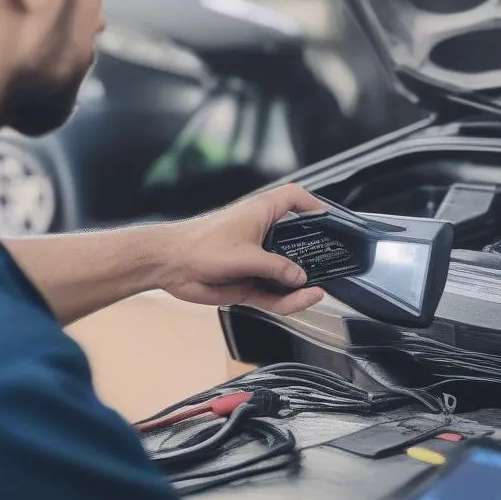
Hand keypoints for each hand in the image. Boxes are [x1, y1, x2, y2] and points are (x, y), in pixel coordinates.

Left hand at [157, 184, 326, 313]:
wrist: (168, 265)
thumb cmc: (199, 246)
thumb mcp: (245, 255)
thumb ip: (276, 268)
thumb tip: (301, 277)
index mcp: (262, 213)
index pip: (295, 199)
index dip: (313, 205)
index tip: (331, 219)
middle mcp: (262, 235)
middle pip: (297, 241)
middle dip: (314, 254)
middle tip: (333, 264)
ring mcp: (256, 260)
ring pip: (286, 274)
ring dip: (301, 285)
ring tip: (318, 292)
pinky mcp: (247, 283)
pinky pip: (273, 294)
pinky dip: (286, 300)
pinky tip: (300, 300)